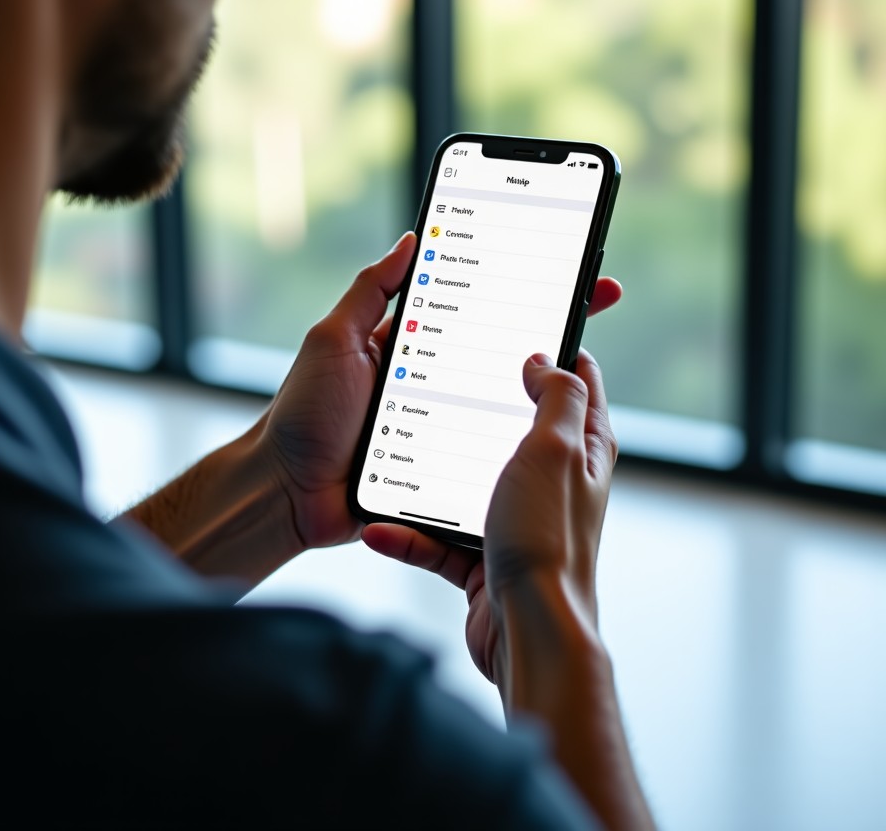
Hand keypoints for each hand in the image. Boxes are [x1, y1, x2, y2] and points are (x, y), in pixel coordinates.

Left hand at [262, 235, 620, 555]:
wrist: (287, 493)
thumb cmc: (303, 413)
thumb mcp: (332, 339)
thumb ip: (369, 291)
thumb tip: (411, 239)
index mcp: (409, 342)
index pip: (470, 303)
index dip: (510, 284)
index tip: (555, 265)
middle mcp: (432, 379)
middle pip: (497, 349)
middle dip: (545, 327)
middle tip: (591, 303)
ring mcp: (441, 422)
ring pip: (500, 401)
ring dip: (538, 388)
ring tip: (581, 365)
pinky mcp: (443, 464)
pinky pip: (485, 450)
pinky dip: (515, 442)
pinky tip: (546, 431)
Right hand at [363, 349, 617, 683]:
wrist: (530, 632)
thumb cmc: (548, 540)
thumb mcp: (554, 449)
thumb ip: (556, 396)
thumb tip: (543, 360)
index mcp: (580, 449)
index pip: (576, 382)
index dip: (553, 348)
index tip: (514, 324)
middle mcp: (551, 480)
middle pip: (509, 426)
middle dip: (472, 405)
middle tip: (433, 378)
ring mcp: (515, 517)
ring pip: (461, 480)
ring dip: (424, 477)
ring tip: (387, 457)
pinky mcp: (483, 555)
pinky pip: (437, 535)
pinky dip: (407, 533)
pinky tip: (376, 527)